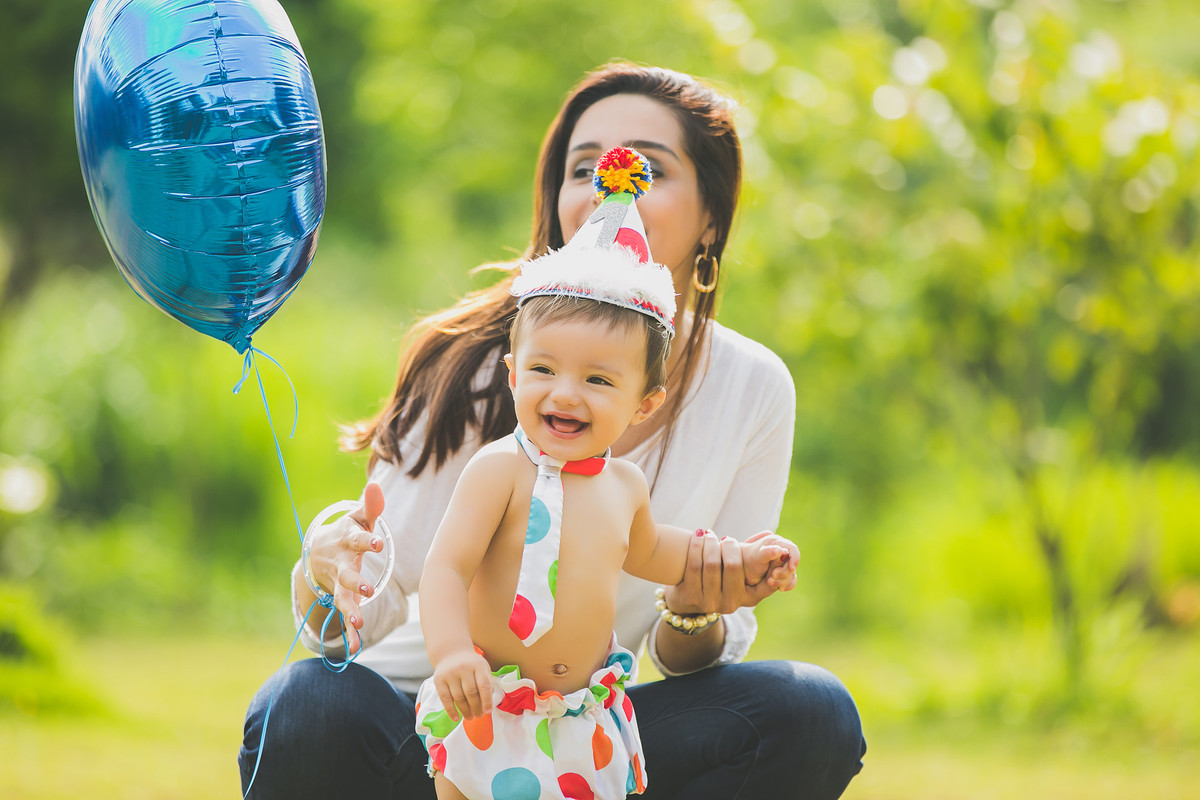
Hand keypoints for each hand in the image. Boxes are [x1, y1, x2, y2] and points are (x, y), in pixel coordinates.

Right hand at [307, 483, 385, 653]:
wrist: (319, 551)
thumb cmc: (349, 531)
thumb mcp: (359, 517)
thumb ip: (371, 505)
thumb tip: (376, 484)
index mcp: (347, 541)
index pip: (358, 540)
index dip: (367, 541)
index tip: (378, 542)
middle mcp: (341, 564)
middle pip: (346, 574)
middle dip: (355, 582)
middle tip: (368, 590)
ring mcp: (339, 583)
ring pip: (343, 599)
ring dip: (350, 612)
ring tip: (358, 623)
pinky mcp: (343, 598)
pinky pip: (345, 617)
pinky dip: (349, 634)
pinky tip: (355, 649)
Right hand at [432, 648, 493, 721]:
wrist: (451, 653)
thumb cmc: (471, 664)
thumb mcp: (482, 668)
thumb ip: (487, 683)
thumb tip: (487, 702)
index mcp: (478, 665)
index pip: (484, 685)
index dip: (487, 700)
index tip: (488, 712)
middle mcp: (464, 668)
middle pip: (471, 693)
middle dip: (476, 708)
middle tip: (479, 716)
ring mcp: (450, 674)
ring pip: (458, 697)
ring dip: (465, 711)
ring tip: (469, 717)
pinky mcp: (439, 680)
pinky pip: (445, 699)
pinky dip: (451, 710)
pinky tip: (456, 718)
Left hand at [743, 531, 799, 591]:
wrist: (739, 572)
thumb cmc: (746, 561)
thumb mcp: (757, 557)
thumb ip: (768, 552)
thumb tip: (781, 550)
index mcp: (777, 543)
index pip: (793, 549)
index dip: (794, 558)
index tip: (790, 568)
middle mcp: (782, 552)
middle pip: (792, 563)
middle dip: (784, 572)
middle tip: (772, 576)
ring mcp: (782, 564)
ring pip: (792, 574)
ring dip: (783, 580)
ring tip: (769, 582)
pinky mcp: (782, 574)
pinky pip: (791, 581)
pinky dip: (786, 585)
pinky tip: (779, 588)